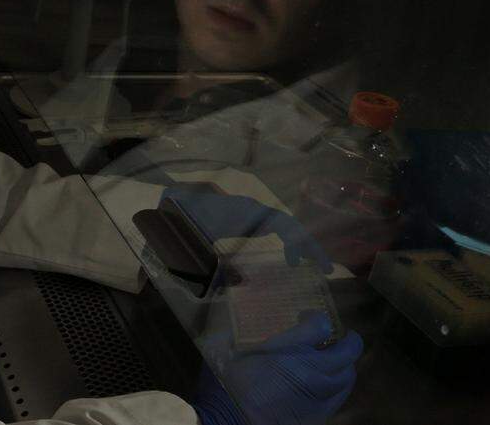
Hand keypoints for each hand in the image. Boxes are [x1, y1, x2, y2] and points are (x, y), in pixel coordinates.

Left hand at [161, 188, 332, 272]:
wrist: (164, 204)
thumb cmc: (180, 223)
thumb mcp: (196, 247)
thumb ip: (213, 267)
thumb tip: (237, 285)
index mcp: (243, 212)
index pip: (281, 223)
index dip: (298, 242)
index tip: (304, 264)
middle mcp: (249, 208)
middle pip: (286, 224)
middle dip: (308, 244)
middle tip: (325, 269)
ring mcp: (246, 211)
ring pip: (280, 225)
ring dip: (299, 243)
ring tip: (313, 265)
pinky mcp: (241, 217)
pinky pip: (269, 226)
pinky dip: (284, 240)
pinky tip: (289, 258)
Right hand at [194, 313, 363, 424]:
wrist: (230, 422)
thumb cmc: (227, 384)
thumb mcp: (228, 348)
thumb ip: (239, 330)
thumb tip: (234, 319)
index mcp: (292, 352)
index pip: (322, 325)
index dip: (316, 317)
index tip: (306, 317)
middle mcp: (314, 373)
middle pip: (348, 352)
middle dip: (344, 342)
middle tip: (334, 338)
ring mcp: (320, 398)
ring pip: (348, 377)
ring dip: (343, 366)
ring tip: (332, 362)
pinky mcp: (319, 417)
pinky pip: (338, 399)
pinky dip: (336, 388)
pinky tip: (322, 386)